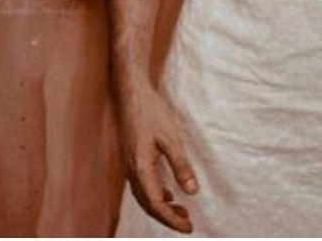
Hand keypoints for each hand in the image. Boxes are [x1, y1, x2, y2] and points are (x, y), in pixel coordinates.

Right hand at [118, 83, 198, 233]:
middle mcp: (131, 171)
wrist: (129, 93)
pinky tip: (167, 192)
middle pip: (148, 205)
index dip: (172, 220)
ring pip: (143, 196)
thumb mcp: (171, 138)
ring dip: (161, 207)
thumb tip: (192, 192)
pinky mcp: (130, 157)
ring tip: (181, 211)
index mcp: (141, 169)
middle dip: (167, 218)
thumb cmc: (150, 112)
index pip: (156, 205)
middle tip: (187, 224)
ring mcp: (129, 164)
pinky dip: (154, 194)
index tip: (189, 227)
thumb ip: (181, 165)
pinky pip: (141, 185)